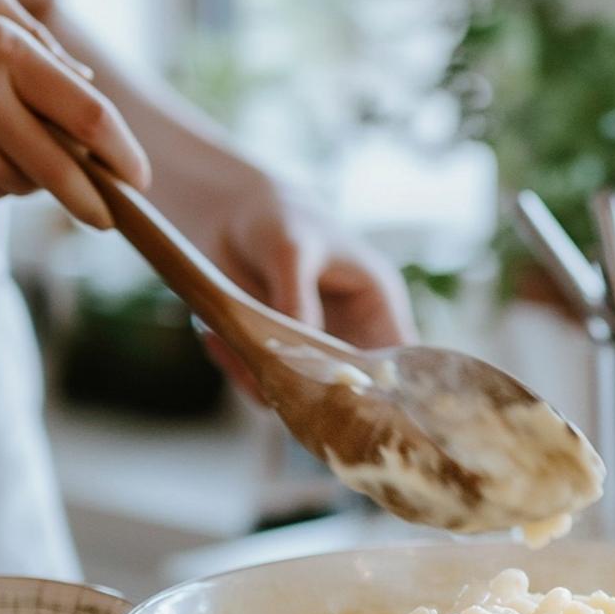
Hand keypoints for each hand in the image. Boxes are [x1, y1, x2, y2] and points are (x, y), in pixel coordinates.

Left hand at [197, 175, 417, 392]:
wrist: (231, 218)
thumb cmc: (280, 220)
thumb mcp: (292, 249)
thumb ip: (297, 296)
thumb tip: (301, 349)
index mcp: (376, 305)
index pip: (399, 357)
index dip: (390, 384)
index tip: (358, 394)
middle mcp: (350, 337)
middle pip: (352, 388)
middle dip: (320, 393)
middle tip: (281, 378)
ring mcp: (312, 354)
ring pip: (302, 395)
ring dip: (268, 380)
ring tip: (232, 341)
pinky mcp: (275, 361)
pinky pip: (261, 386)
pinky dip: (238, 370)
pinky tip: (215, 338)